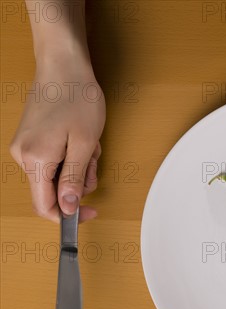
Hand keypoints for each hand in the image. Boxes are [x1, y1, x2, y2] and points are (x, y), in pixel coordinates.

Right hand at [9, 52, 105, 222]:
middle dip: (80, 180)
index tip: (90, 212)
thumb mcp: (84, 144)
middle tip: (93, 157)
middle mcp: (23, 157)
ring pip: (57, 175)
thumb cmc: (78, 99)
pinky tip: (79, 138)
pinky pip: (54, 161)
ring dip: (79, 166)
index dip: (69, 216)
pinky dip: (72, 155)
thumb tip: (67, 208)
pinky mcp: (30, 140)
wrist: (64, 66)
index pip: (45, 206)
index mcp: (35, 160)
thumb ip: (74, 179)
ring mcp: (25, 147)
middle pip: (54, 190)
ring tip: (88, 143)